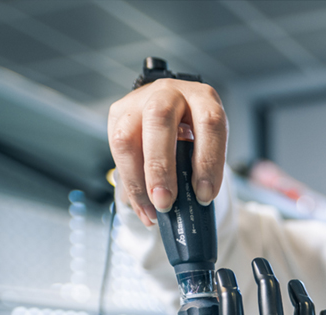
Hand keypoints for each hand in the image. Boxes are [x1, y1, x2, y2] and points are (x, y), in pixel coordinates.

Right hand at [107, 78, 227, 226]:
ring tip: (151, 210)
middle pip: (159, 121)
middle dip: (160, 168)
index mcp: (202, 98)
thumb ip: (201, 167)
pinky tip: (142, 205)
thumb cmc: (197, 132)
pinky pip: (117, 150)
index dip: (207, 162)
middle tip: (165, 202)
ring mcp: (139, 101)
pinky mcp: (119, 115)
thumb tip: (192, 207)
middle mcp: (169, 93)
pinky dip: (130, 184)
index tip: (204, 195)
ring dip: (137, 181)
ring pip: (127, 137)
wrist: (175, 113)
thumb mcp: (208, 145)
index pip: (208, 124)